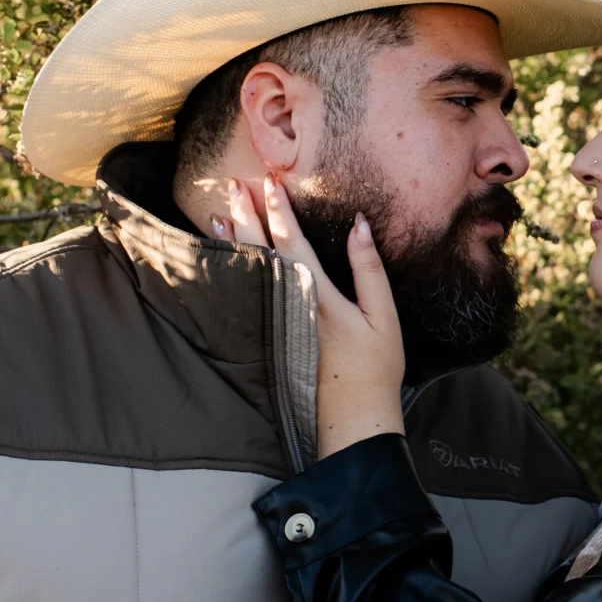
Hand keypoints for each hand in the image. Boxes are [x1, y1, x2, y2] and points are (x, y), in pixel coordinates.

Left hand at [229, 178, 406, 457]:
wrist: (352, 420)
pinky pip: (245, 297)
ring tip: (217, 213)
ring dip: (232, 241)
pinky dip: (232, 273)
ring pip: (247, 274)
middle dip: (246, 215)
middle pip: (261, 251)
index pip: (292, 242)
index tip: (269, 181)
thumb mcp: (383, 316)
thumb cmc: (375, 369)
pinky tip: (225, 260)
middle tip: (233, 185)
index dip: (279, 209)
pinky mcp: (269, 339)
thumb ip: (369, 269)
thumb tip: (359, 224)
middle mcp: (288, 305)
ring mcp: (274, 324)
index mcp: (317, 296)